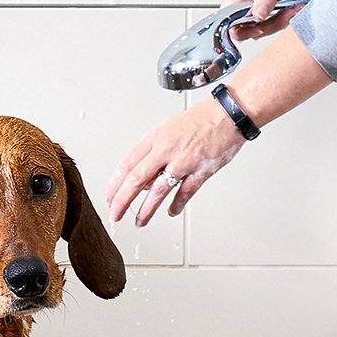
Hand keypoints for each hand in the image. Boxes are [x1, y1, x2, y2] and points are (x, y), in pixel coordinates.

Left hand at [107, 98, 244, 226]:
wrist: (227, 113)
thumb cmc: (199, 120)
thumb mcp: (167, 130)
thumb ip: (153, 153)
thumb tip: (143, 178)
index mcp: (155, 138)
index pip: (126, 164)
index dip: (114, 184)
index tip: (109, 198)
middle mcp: (166, 149)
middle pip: (136, 179)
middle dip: (122, 200)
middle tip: (115, 215)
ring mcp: (184, 160)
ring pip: (158, 190)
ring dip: (146, 209)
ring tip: (140, 222)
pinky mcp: (201, 170)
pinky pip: (185, 192)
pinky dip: (176, 205)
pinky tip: (171, 212)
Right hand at [221, 0, 306, 37]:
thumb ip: (265, 1)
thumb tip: (256, 17)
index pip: (227, 20)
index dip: (240, 29)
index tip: (259, 29)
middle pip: (244, 27)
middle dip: (266, 27)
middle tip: (283, 18)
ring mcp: (252, 4)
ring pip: (258, 26)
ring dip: (277, 23)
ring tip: (291, 11)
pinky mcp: (263, 6)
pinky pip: (268, 20)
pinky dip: (280, 19)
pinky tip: (291, 11)